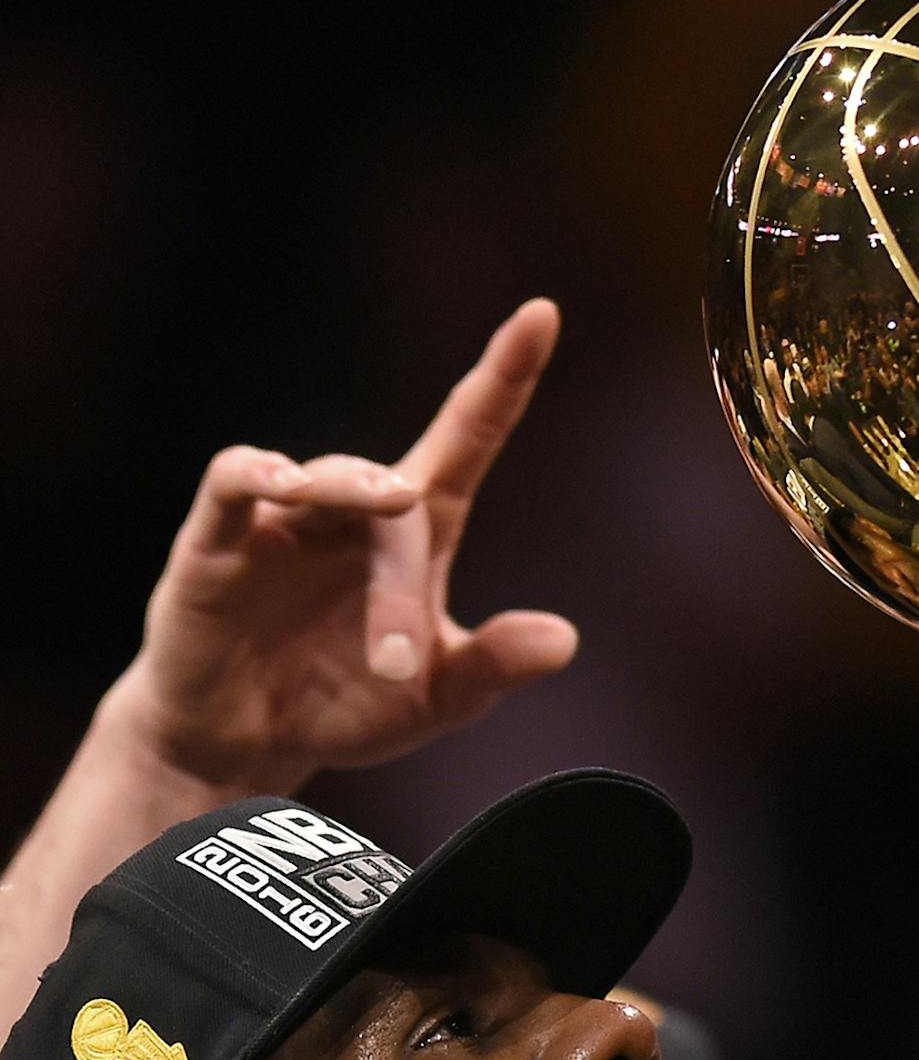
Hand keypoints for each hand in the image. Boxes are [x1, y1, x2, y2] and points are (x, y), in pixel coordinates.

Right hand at [99, 298, 577, 795]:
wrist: (246, 746)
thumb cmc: (348, 705)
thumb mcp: (439, 699)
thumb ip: (495, 666)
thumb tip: (564, 640)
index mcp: (418, 534)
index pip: (468, 433)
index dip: (504, 375)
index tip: (541, 313)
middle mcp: (353, 509)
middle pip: (400, 491)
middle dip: (403, 585)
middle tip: (402, 667)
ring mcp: (282, 519)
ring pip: (328, 479)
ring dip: (356, 515)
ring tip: (380, 543)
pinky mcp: (213, 543)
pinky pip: (233, 481)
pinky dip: (257, 474)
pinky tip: (281, 484)